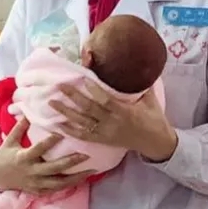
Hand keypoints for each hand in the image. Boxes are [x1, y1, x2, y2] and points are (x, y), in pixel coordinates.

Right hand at [0, 117, 95, 194]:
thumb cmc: (4, 156)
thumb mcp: (9, 141)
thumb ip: (20, 128)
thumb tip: (28, 112)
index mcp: (23, 158)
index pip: (38, 149)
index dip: (50, 141)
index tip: (62, 133)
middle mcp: (31, 172)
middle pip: (53, 168)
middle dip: (70, 162)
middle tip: (86, 155)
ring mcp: (35, 183)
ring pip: (58, 183)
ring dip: (76, 177)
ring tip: (91, 170)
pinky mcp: (38, 191)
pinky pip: (56, 190)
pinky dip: (69, 185)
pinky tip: (82, 179)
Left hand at [50, 81, 177, 161]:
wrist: (156, 143)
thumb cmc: (154, 119)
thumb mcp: (151, 100)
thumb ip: (143, 85)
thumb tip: (142, 65)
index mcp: (125, 112)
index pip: (106, 100)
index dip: (94, 90)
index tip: (83, 78)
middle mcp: (113, 123)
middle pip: (89, 109)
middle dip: (73, 97)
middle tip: (59, 86)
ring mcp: (105, 133)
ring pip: (82, 122)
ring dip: (66, 113)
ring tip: (51, 103)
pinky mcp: (102, 140)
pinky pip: (83, 136)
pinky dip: (69, 130)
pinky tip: (57, 124)